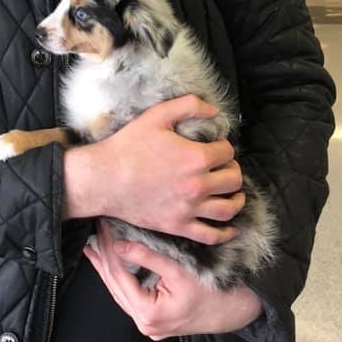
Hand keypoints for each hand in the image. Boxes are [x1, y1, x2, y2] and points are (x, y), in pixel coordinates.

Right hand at [63, 94, 243, 245]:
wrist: (105, 178)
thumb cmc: (129, 145)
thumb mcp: (157, 115)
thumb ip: (189, 106)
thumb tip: (215, 110)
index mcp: (196, 158)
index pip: (228, 152)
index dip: (225, 146)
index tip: (216, 146)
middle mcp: (198, 185)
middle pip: (233, 180)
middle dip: (233, 170)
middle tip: (224, 167)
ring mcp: (189, 209)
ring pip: (228, 209)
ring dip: (236, 200)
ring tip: (233, 193)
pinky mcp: (178, 226)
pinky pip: (211, 236)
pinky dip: (225, 233)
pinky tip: (229, 227)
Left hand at [84, 220, 262, 339]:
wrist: (240, 308)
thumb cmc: (215, 289)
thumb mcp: (180, 269)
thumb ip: (147, 257)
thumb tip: (119, 245)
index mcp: (150, 314)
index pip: (119, 277)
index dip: (109, 250)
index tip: (103, 227)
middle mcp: (146, 325)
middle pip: (116, 286)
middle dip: (104, 258)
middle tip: (96, 231)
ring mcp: (150, 325)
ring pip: (121, 292)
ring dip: (109, 267)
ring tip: (95, 245)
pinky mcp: (156, 319)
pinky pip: (132, 296)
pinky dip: (122, 277)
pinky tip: (113, 263)